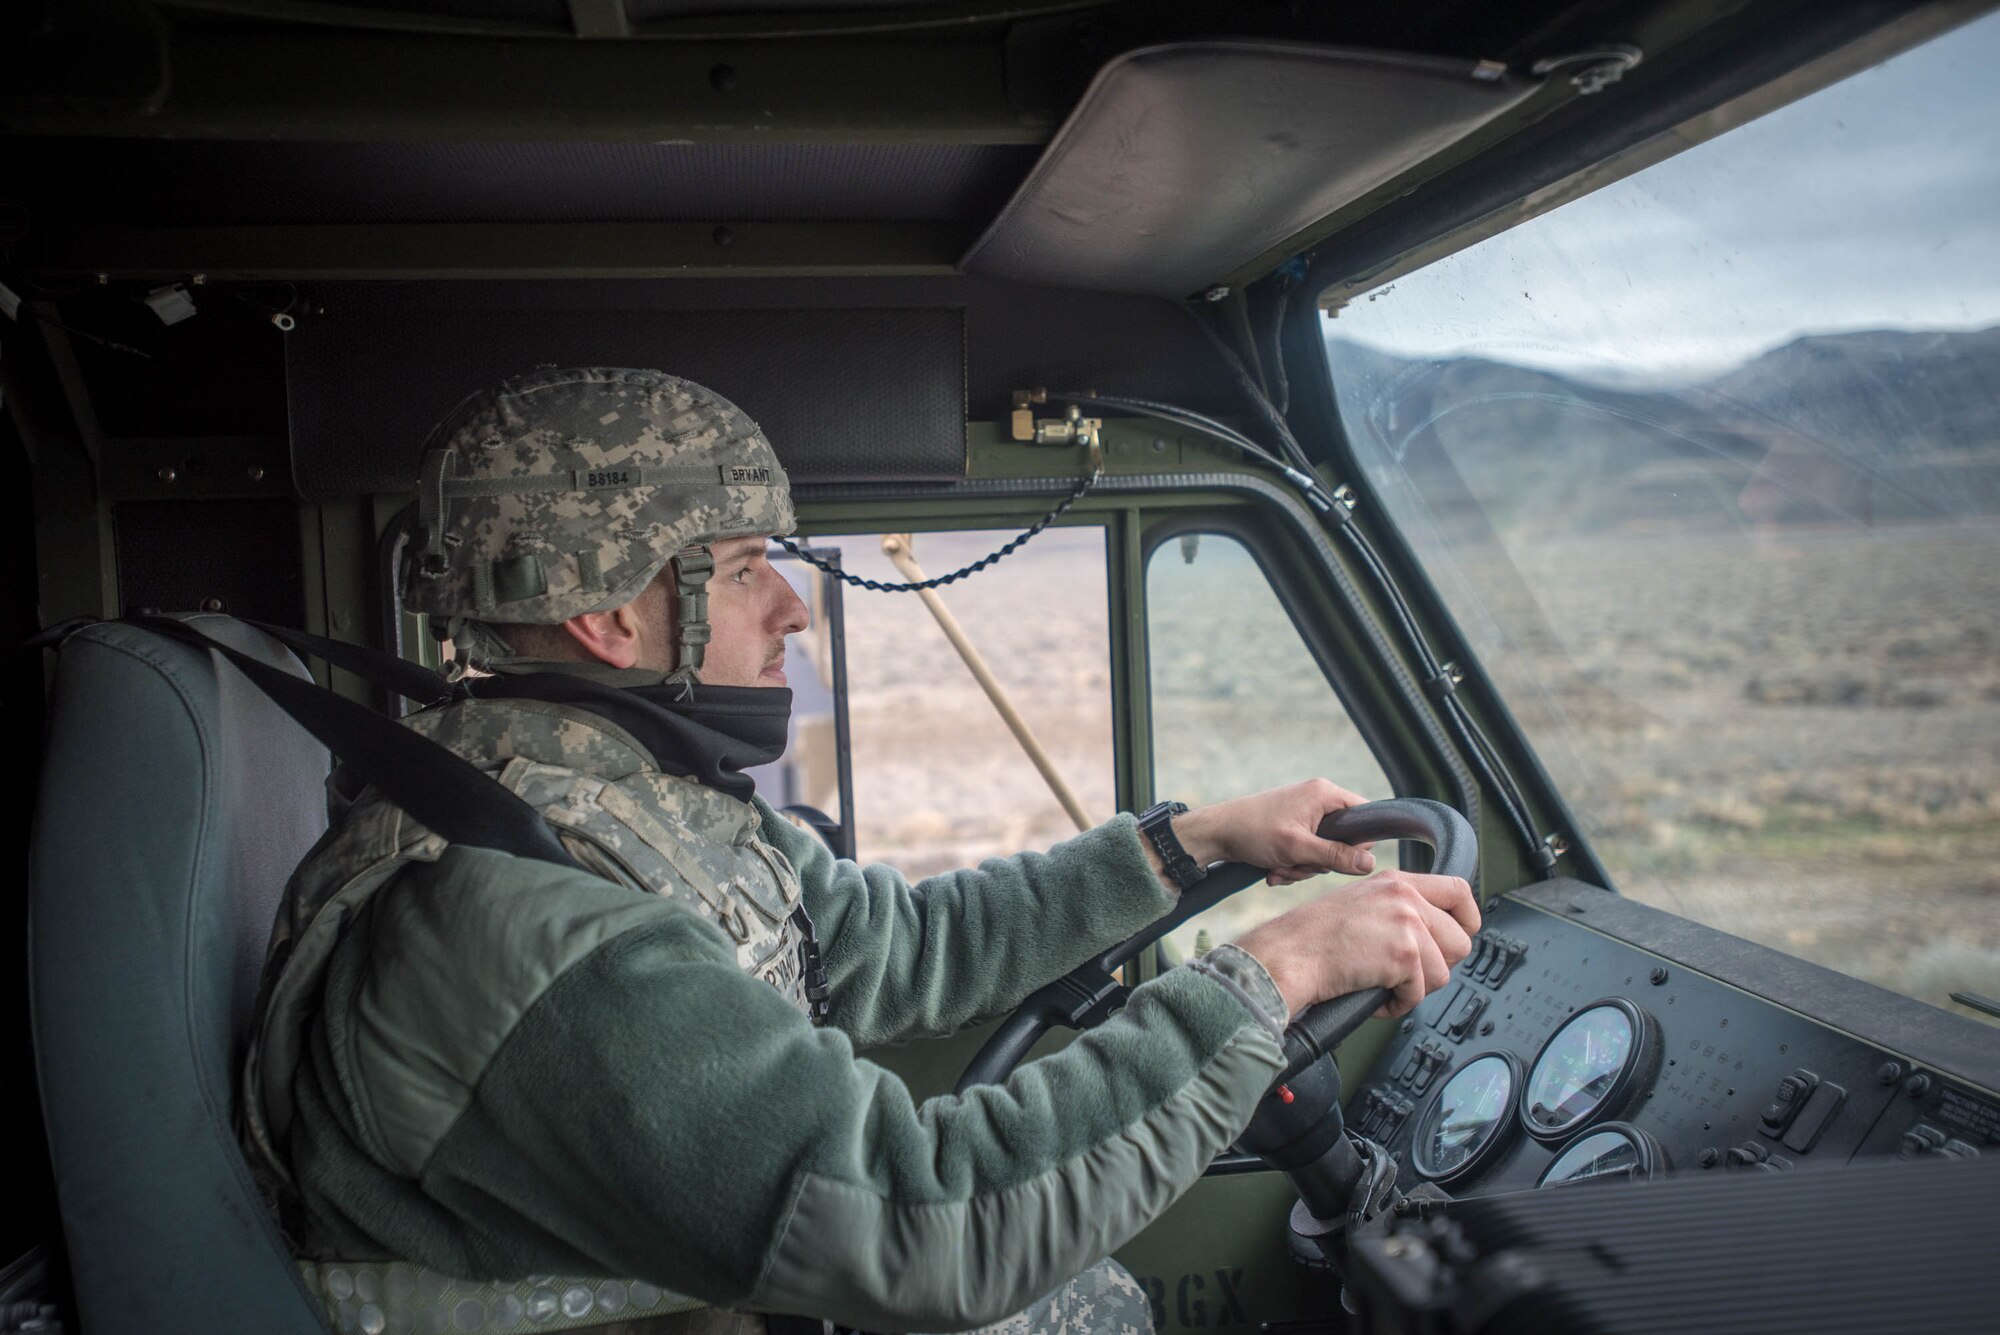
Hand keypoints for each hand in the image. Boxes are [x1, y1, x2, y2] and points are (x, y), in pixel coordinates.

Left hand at [1170, 779, 1377, 885]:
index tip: (1337, 859)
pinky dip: (1291, 865)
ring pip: (1322, 852)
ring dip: (1301, 867)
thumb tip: (1370, 863)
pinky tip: (1272, 869)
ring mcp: (1304, 814)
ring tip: (1278, 866)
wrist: (1215, 833)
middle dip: (1318, 862)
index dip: (1357, 843)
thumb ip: (1335, 856)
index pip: (1365, 816)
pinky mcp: (1293, 828)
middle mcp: (1317, 799)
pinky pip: (1305, 853)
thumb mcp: (1297, 848)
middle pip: (1342, 841)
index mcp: (1324, 793)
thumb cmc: (1253, 832)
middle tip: (1295, 863)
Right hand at [1232, 870, 1479, 1018]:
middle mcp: (1406, 897)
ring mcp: (1407, 924)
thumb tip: (1431, 935)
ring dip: (1414, 989)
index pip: (1458, 889)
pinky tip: (1373, 997)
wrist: (1288, 954)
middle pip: (1460, 940)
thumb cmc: (1311, 938)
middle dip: (1438, 966)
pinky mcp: (1404, 954)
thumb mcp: (1360, 904)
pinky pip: (1419, 994)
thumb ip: (1397, 910)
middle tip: (1406, 974)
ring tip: (1383, 986)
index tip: (1460, 936)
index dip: (1467, 919)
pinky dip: (1396, 1004)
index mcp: (1396, 881)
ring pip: (1443, 973)